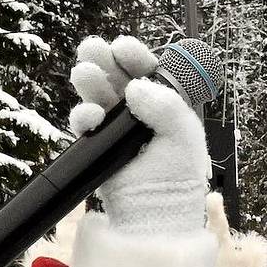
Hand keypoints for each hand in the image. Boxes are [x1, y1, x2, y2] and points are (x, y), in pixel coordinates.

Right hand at [67, 36, 208, 233]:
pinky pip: (86, 123)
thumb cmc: (177, 180)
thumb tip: (134, 88)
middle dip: (104, 61)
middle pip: (118, 78)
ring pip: (98, 95)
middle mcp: (141, 115)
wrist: (154, 217)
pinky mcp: (99, 147)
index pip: (149, 72)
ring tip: (85, 74)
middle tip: (92, 50)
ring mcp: (118, 131)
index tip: (123, 49)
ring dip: (89, 81)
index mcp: (166, 107)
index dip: (135, 57)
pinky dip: (83, 115)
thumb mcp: (183, 136)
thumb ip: (166, 106)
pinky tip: (90, 116)